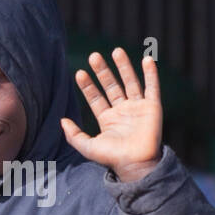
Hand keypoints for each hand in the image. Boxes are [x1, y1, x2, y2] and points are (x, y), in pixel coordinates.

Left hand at [61, 49, 163, 181]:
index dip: (88, 85)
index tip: (79, 72)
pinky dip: (151, 73)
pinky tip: (147, 60)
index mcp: (108, 119)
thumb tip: (62, 120)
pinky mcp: (153, 107)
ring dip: (124, 66)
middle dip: (102, 71)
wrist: (136, 164)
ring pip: (130, 82)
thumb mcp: (88, 147)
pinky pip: (152, 87)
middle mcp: (122, 111)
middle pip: (111, 86)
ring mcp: (138, 108)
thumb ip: (73, 134)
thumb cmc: (113, 158)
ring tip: (116, 51)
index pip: (96, 97)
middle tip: (93, 56)